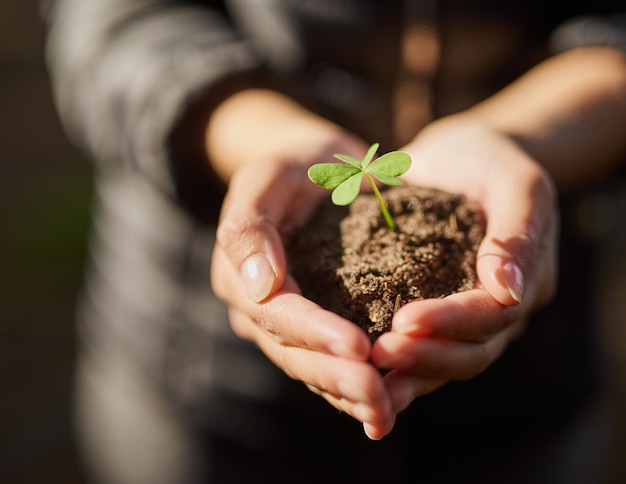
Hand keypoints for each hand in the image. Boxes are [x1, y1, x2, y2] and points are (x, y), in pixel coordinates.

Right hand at [211, 135, 395, 439]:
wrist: (321, 169)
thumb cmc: (295, 165)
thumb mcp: (267, 176)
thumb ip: (250, 226)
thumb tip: (258, 288)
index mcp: (240, 274)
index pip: (275, 313)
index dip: (314, 333)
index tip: (359, 348)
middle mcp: (260, 309)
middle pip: (294, 352)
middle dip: (335, 376)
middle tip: (378, 398)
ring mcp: (288, 323)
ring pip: (314, 368)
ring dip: (349, 395)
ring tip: (386, 414)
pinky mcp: (319, 327)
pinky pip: (334, 363)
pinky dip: (358, 386)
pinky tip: (389, 403)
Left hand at [369, 116, 557, 423]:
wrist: (459, 158)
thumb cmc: (488, 160)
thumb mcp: (514, 180)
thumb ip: (516, 231)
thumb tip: (507, 291)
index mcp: (527, 280)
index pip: (494, 316)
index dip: (452, 322)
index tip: (405, 320)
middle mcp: (501, 308)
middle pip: (472, 352)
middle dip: (426, 356)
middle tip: (379, 353)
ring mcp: (468, 315)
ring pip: (447, 361)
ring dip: (410, 372)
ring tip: (366, 372)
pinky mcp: (434, 310)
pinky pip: (421, 346)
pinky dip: (399, 364)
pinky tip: (362, 371)